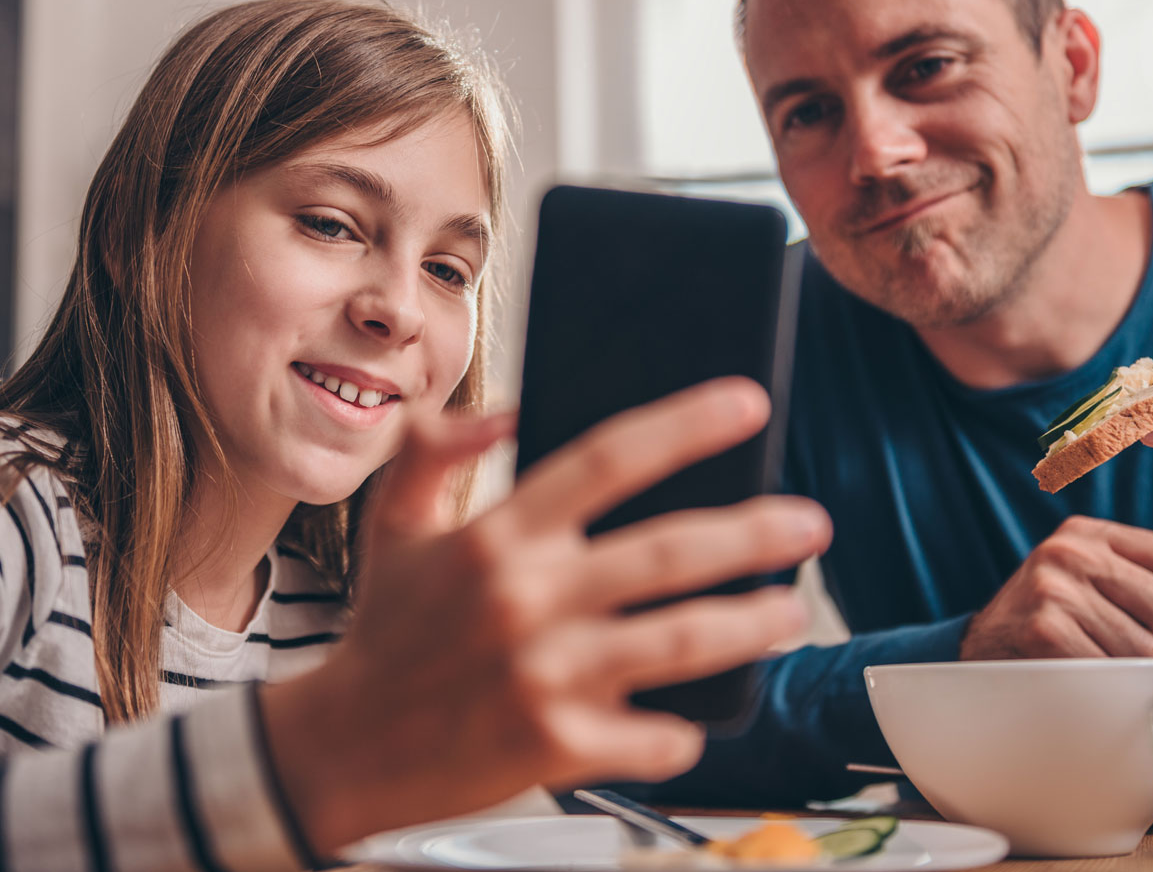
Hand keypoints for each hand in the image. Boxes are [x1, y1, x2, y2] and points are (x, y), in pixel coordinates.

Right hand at [264, 378, 830, 850]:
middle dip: (758, 531)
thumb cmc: (384, 633)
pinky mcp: (557, 745)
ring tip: (789, 610)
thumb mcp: (395, 523)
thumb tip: (506, 409)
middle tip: (809, 523)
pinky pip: (656, 734)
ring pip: (683, 638)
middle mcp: (528, 598)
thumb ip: (439, 449)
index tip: (748, 404)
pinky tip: (697, 716)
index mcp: (498, 535)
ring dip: (752, 622)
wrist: (343, 748)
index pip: (609, 458)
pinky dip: (685, 728)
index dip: (687, 423)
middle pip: (671, 549)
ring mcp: (546, 675)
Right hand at [959, 516, 1152, 658]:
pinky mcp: (1045, 631)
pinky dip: (1101, 681)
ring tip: (1083, 650)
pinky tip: (1072, 668)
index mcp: (1085, 532)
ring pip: (1143, 644)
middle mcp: (1068, 551)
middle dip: (1144, 632)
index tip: (1122, 608)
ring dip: (1121, 661)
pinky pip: (1112, 668)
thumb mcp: (1098, 579)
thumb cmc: (1052, 618)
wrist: (981, 653)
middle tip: (1099, 635)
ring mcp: (1053, 590)